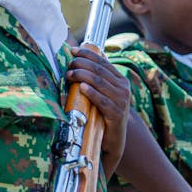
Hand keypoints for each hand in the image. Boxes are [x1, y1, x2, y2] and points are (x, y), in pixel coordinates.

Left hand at [67, 46, 129, 172]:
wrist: (114, 141)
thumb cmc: (103, 115)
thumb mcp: (101, 95)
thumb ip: (95, 80)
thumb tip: (78, 62)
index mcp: (120, 80)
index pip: (103, 62)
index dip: (87, 54)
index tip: (73, 50)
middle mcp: (123, 88)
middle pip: (100, 70)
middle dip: (82, 64)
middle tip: (69, 65)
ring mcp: (121, 101)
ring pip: (100, 83)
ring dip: (83, 76)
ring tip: (70, 74)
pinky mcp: (117, 115)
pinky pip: (103, 101)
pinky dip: (92, 93)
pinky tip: (82, 88)